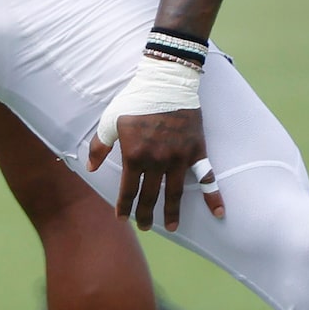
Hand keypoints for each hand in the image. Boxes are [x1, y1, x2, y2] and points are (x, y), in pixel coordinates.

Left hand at [87, 104, 224, 231]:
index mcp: (134, 155)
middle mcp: (157, 162)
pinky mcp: (196, 152)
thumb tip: (90, 168)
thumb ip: (99, 146)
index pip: (128, 189)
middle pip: (150, 196)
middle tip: (145, 227)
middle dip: (146, 214)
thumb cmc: (135, 99)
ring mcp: (178, 158)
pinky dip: (213, 196)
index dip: (124, 206)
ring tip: (172, 227)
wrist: (167, 82)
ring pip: (175, 193)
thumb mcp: (110, 120)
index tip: (122, 218)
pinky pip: (206, 178)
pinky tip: (218, 212)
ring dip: (173, 212)